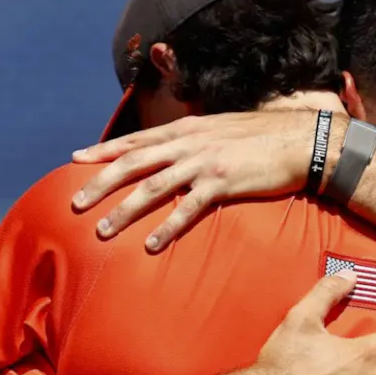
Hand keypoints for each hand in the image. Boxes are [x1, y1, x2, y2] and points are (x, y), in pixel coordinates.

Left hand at [72, 111, 324, 250]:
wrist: (299, 140)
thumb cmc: (261, 137)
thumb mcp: (219, 129)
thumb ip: (193, 139)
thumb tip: (174, 151)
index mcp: (185, 130)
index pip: (135, 140)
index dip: (104, 150)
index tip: (76, 160)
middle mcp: (188, 144)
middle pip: (134, 163)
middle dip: (101, 183)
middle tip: (75, 204)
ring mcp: (204, 163)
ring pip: (153, 187)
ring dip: (125, 210)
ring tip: (103, 231)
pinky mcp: (223, 184)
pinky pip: (189, 209)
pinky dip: (168, 227)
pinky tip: (152, 245)